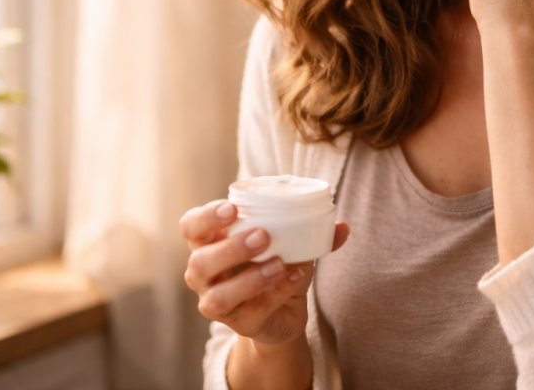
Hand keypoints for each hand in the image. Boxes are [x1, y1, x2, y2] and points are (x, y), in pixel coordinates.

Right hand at [181, 199, 350, 345]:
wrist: (284, 310)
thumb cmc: (277, 263)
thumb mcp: (290, 242)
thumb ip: (313, 232)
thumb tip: (343, 226)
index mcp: (209, 243)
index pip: (190, 227)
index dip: (205, 218)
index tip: (232, 208)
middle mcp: (204, 274)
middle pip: (200, 262)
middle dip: (230, 248)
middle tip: (262, 236)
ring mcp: (216, 303)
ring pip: (218, 296)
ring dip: (249, 279)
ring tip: (278, 264)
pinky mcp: (237, 324)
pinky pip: (252, 312)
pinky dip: (276, 293)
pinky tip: (295, 277)